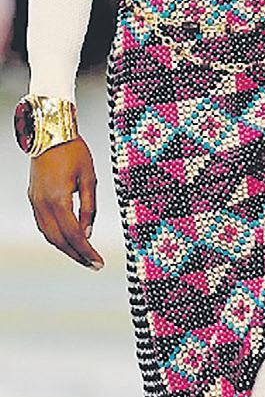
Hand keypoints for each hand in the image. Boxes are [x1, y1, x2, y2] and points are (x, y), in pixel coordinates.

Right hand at [27, 135, 104, 269]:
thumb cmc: (72, 150)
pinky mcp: (33, 197)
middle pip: (59, 240)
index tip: (98, 262)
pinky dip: (54, 235)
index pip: (75, 235)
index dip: (87, 251)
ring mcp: (36, 201)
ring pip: (49, 235)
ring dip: (65, 248)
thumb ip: (89, 207)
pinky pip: (43, 224)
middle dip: (77, 255)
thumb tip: (88, 232)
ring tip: (81, 255)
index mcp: (59, 199)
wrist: (50, 132)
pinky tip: (66, 238)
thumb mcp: (89, 177)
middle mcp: (44, 204)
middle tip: (92, 264)